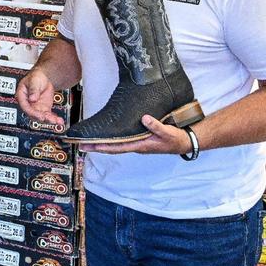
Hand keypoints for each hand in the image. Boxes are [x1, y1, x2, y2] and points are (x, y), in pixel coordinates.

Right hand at [16, 69, 59, 123]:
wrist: (45, 78)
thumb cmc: (36, 77)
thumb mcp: (34, 80)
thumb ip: (33, 89)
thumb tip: (32, 99)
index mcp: (22, 96)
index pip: (25, 107)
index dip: (32, 112)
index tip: (39, 115)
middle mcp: (28, 104)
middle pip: (33, 114)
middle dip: (42, 118)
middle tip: (49, 119)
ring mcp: (36, 107)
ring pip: (41, 117)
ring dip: (49, 120)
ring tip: (56, 121)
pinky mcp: (43, 109)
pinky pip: (48, 116)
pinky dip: (54, 118)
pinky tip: (59, 120)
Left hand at [79, 115, 194, 155]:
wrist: (185, 142)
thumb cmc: (176, 139)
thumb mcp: (168, 132)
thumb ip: (157, 126)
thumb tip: (144, 118)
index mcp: (140, 145)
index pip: (117, 147)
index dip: (102, 146)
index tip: (89, 145)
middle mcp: (135, 146)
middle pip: (112, 147)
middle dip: (96, 146)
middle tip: (80, 144)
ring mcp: (136, 143)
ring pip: (115, 145)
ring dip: (101, 143)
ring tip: (87, 141)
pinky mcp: (138, 139)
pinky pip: (121, 141)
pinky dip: (110, 140)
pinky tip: (105, 136)